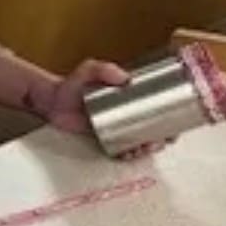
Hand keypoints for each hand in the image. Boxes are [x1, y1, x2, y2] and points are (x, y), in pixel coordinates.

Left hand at [34, 60, 169, 158]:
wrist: (51, 100)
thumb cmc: (72, 83)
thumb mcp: (88, 70)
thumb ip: (103, 69)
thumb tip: (125, 78)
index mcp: (131, 98)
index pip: (158, 111)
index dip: (171, 123)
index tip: (174, 131)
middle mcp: (127, 115)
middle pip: (153, 131)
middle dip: (160, 141)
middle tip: (156, 143)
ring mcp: (116, 128)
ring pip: (139, 143)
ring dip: (145, 150)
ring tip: (140, 150)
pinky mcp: (103, 139)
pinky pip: (120, 150)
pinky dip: (127, 155)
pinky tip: (129, 156)